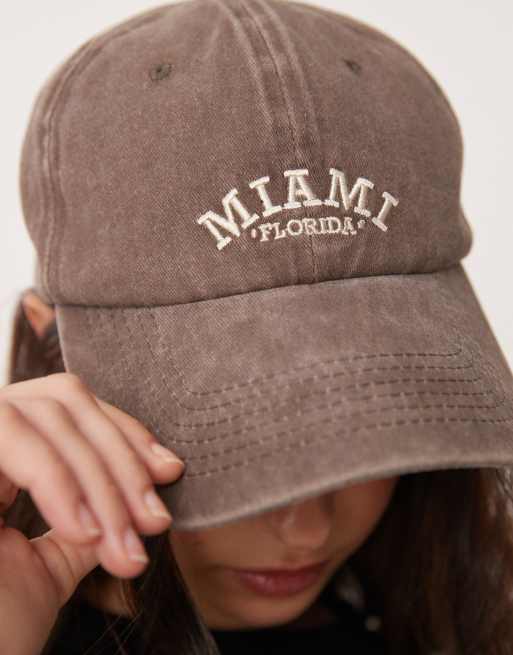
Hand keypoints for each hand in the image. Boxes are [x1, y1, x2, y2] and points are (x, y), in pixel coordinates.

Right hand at [0, 372, 183, 654]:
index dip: (123, 431)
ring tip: (120, 542)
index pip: (68, 407)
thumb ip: (85, 518)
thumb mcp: (50, 563)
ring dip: (95, 477)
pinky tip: (82, 532)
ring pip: (41, 415)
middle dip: (120, 459)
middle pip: (62, 400)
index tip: (169, 471)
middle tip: (155, 521)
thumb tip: (138, 496)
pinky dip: (53, 479)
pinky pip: (8, 438)